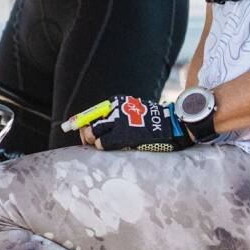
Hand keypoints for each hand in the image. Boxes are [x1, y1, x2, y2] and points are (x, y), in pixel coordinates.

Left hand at [78, 95, 192, 152]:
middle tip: (87, 140)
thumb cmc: (153, 123)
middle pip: (90, 124)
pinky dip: (102, 146)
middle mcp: (114, 109)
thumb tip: (95, 130)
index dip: (84, 122)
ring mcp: (117, 122)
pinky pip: (102, 143)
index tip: (78, 128)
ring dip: (94, 141)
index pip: (93, 113)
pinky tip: (108, 147)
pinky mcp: (121, 135)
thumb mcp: (133, 113)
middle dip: (86, 134)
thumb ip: (116, 118)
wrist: (171, 126)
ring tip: (100, 144)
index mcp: (116, 102)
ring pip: (94, 133)